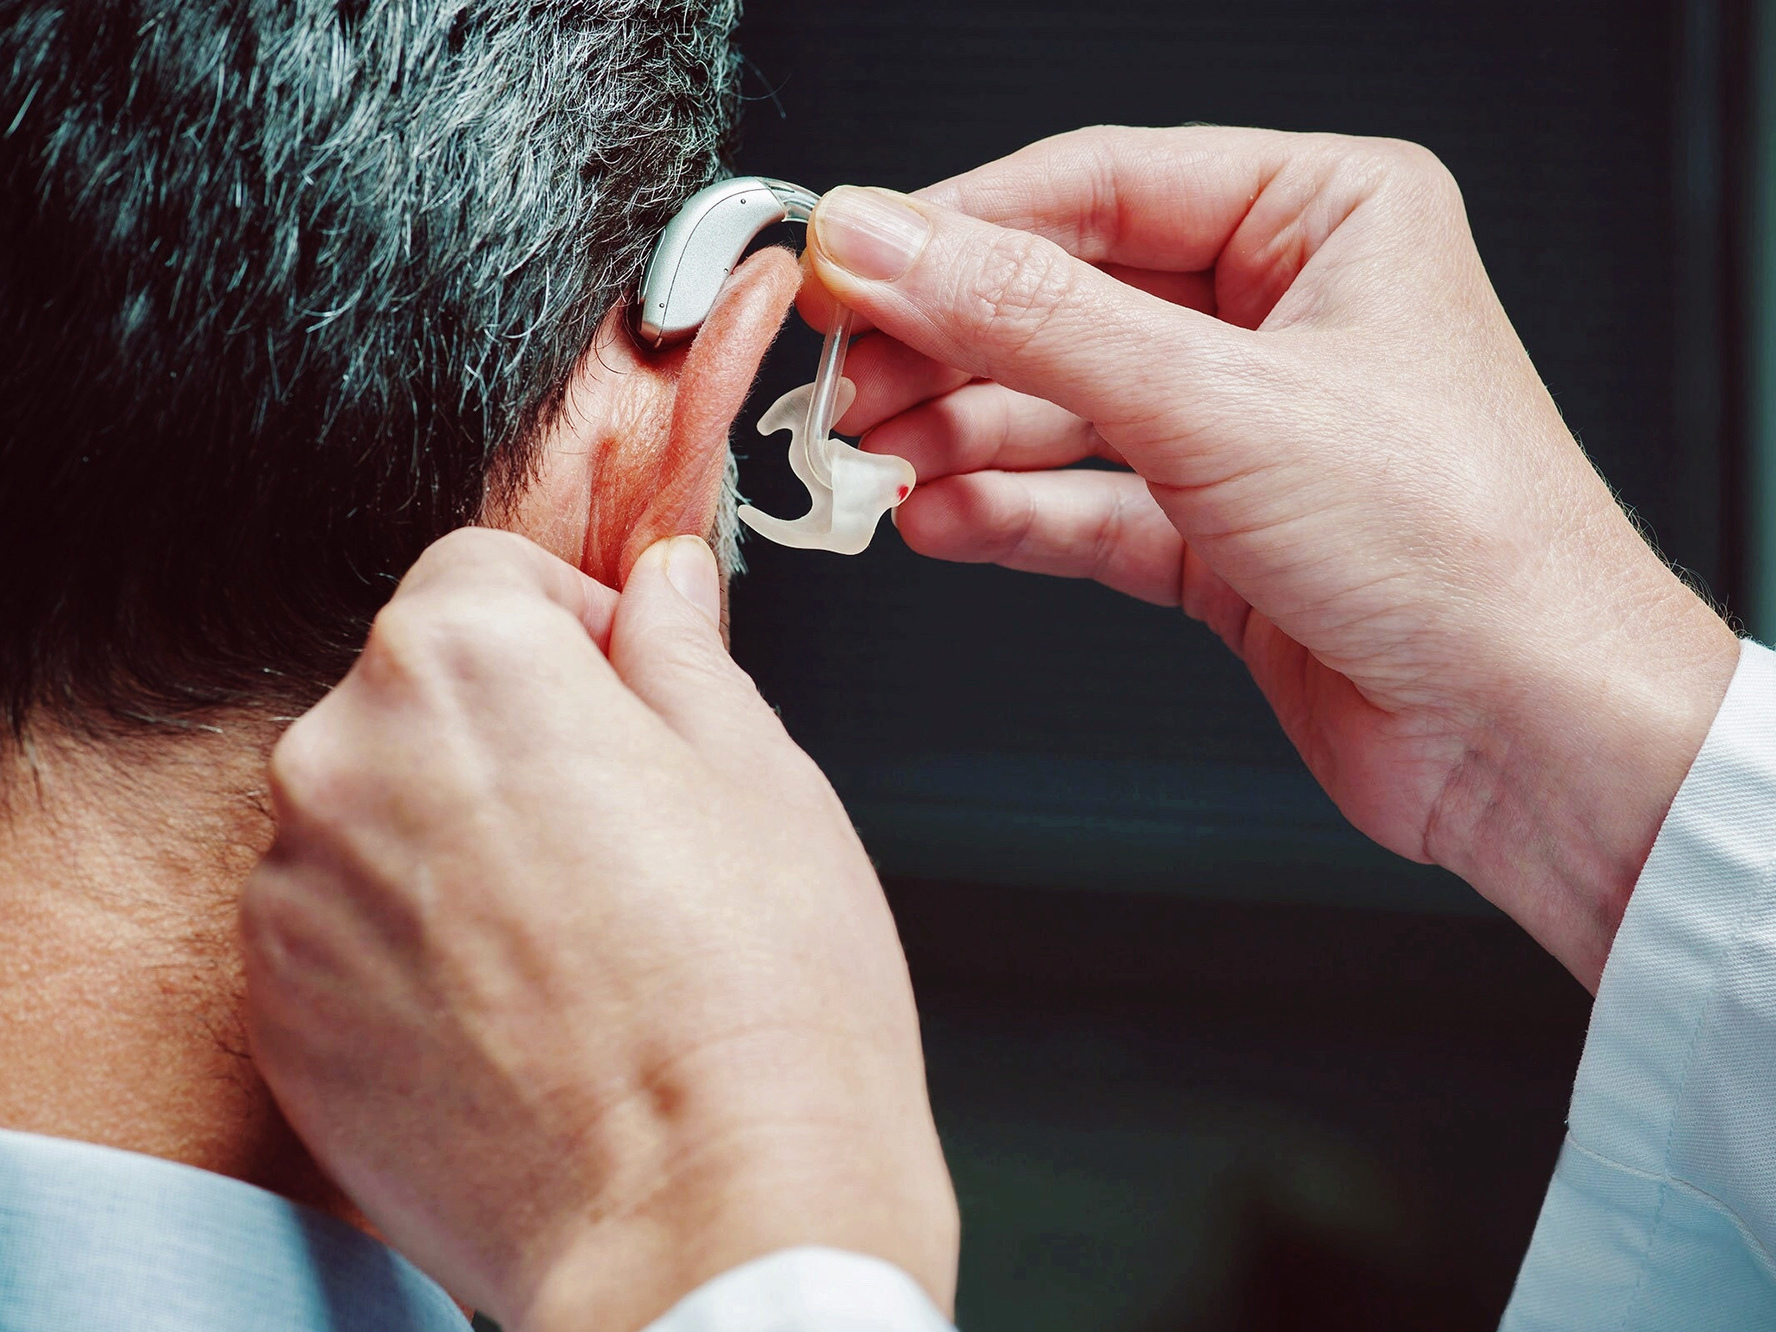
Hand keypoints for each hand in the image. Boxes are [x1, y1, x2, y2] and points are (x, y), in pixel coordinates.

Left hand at [240, 529, 956, 1331]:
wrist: (707, 1214)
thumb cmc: (759, 998)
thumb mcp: (759, 772)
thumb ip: (682, 651)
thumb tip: (663, 586)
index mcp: (463, 664)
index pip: (485, 574)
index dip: (576, 624)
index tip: (628, 690)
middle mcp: (343, 762)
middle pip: (420, 694)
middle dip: (512, 730)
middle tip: (624, 824)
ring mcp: (296, 900)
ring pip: (378, 814)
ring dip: (456, 839)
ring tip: (579, 934)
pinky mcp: (282, 1021)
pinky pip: (343, 933)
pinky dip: (411, 946)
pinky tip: (521, 1005)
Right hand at [803, 126, 1738, 989]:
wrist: (1532, 737)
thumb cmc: (1461, 546)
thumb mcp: (1217, 401)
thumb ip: (1030, 318)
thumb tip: (886, 241)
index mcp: (1323, 217)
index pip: (1094, 186)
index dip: (954, 227)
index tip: (846, 264)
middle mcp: (1283, 315)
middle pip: (1063, 300)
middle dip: (942, 346)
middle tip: (835, 380)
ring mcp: (1246, 428)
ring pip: (1061, 409)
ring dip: (956, 437)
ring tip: (864, 463)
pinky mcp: (1220, 536)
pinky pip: (1084, 504)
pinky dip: (1006, 512)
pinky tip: (934, 518)